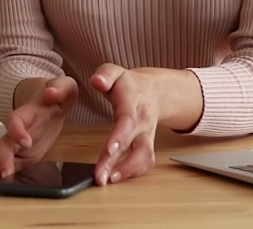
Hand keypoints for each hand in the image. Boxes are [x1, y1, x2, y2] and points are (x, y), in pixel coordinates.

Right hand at [0, 76, 77, 180]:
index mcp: (26, 112)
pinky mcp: (20, 154)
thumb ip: (60, 87)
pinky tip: (5, 183)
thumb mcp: (64, 85)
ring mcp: (15, 142)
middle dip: (2, 158)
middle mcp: (17, 129)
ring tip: (1, 180)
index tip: (26, 142)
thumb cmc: (57, 94)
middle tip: (6, 172)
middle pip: (2, 142)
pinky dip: (3, 172)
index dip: (17, 131)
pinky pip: (6, 163)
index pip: (14, 120)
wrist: (53, 103)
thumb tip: (50, 92)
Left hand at [89, 64, 161, 185]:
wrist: (156, 90)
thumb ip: (105, 74)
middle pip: (135, 143)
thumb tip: (96, 81)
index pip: (128, 119)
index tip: (109, 151)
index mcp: (133, 100)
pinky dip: (133, 172)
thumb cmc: (128, 84)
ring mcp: (148, 134)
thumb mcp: (115, 72)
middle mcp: (143, 120)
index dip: (120, 136)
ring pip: (144, 156)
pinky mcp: (148, 145)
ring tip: (107, 180)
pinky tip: (116, 178)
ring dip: (127, 171)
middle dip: (119, 162)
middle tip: (101, 177)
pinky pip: (145, 161)